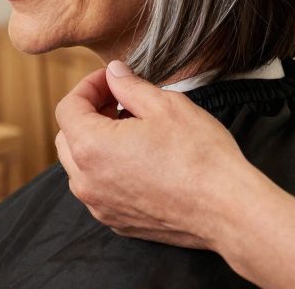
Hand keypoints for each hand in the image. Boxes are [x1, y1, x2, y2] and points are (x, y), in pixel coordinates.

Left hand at [54, 61, 267, 251]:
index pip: (68, 108)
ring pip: (80, 166)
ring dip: (95, 142)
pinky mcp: (118, 222)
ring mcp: (101, 206)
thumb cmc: (200, 156)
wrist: (227, 210)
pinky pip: (99, 189)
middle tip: (119, 100)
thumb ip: (129, 86)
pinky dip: (108, 170)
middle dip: (88, 113)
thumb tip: (114, 73)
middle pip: (67, 137)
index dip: (88, 86)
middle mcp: (87, 181)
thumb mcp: (165, 105)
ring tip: (131, 128)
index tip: (111, 79)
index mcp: (91, 148)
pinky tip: (139, 158)